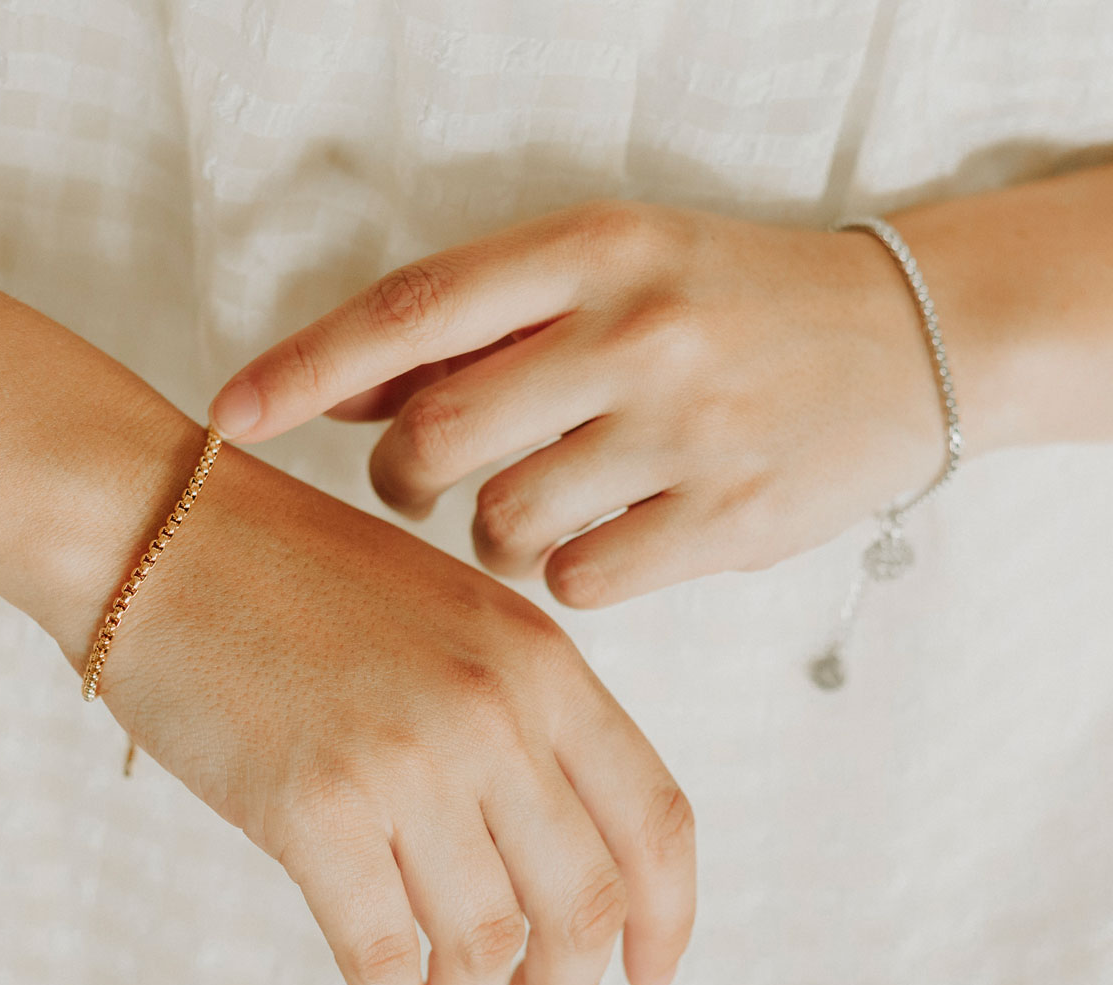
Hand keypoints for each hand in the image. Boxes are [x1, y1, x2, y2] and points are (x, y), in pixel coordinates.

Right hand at [82, 436, 694, 984]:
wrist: (165, 534)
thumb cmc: (303, 581)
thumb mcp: (455, 620)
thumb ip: (521, 718)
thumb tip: (553, 856)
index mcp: (542, 659)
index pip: (656, 818)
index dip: (668, 918)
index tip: (648, 976)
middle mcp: (493, 709)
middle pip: (586, 901)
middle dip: (567, 980)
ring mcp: (407, 756)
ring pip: (488, 943)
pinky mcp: (311, 804)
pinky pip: (384, 954)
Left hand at [209, 199, 946, 606]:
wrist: (906, 341)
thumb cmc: (732, 307)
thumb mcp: (613, 271)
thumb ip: (481, 327)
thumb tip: (342, 391)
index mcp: (593, 248)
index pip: (411, 312)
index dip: (304, 369)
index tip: (233, 418)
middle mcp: (634, 329)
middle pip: (437, 435)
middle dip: (405, 479)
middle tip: (425, 484)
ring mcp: (686, 427)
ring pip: (503, 522)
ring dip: (492, 534)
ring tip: (539, 509)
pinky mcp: (731, 518)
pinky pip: (581, 581)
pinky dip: (566, 574)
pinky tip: (604, 540)